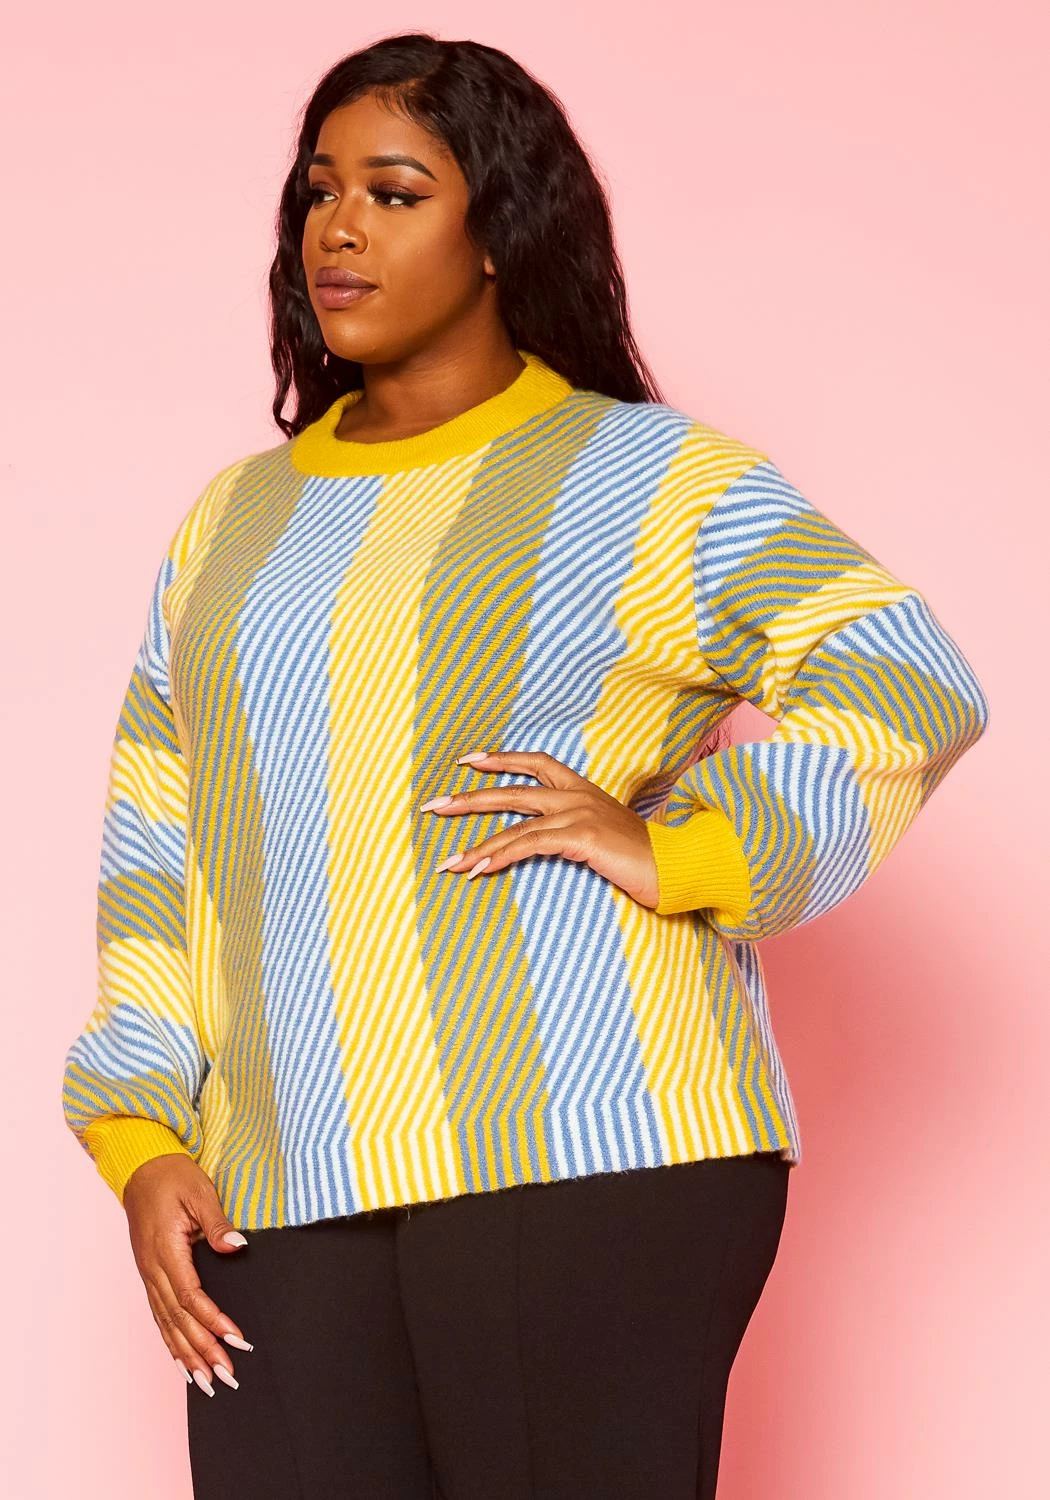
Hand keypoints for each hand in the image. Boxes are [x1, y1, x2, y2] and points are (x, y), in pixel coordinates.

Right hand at [123, 1153, 253, 1397]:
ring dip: (186, 1355)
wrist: (142, 1167)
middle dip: (203, 1350)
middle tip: (227, 1376)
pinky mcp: (149, 1274)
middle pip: (178, 1320)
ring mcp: (148, 1274)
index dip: (213, 1321)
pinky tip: (181, 1362)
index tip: (236, 1340)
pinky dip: (170, 1342)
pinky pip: (158, 1316)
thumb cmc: (173, 1176)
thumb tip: (236, 1247)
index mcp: (165, 1250)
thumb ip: (217, 1223)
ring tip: (207, 1383)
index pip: (191, 1296)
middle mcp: (152, 1269)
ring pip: (166, 1324)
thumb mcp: (200, 1192)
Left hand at [422, 749, 659, 908]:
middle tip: (434, 807)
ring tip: (448, 863)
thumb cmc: (645, 860)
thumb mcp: (606, 837)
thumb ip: (577, 831)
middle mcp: (578, 795)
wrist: (681, 868)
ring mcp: (580, 813)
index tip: (468, 761)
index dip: (501, 759)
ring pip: (515, 825)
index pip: (536, 763)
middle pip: (512, 791)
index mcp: (584, 790)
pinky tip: (478, 870)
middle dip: (469, 799)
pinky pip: (529, 844)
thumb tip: (546, 840)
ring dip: (477, 846)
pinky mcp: (582, 836)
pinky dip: (500, 857)